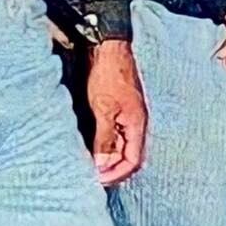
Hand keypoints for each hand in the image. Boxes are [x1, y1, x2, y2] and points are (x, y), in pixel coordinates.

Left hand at [87, 39, 146, 185]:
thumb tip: (103, 165)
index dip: (116, 173)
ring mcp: (128, 114)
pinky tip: (90, 146)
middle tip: (91, 176)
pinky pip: (115, 134)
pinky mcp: (118, 107)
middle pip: (129, 156)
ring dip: (108, 157)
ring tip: (89, 164)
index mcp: (137, 123)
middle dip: (112, 169)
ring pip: (122, 145)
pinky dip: (105, 144)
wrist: (107, 46)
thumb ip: (105, 138)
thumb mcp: (103, 108)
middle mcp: (136, 122)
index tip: (97, 179)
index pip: (133, 160)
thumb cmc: (108, 74)